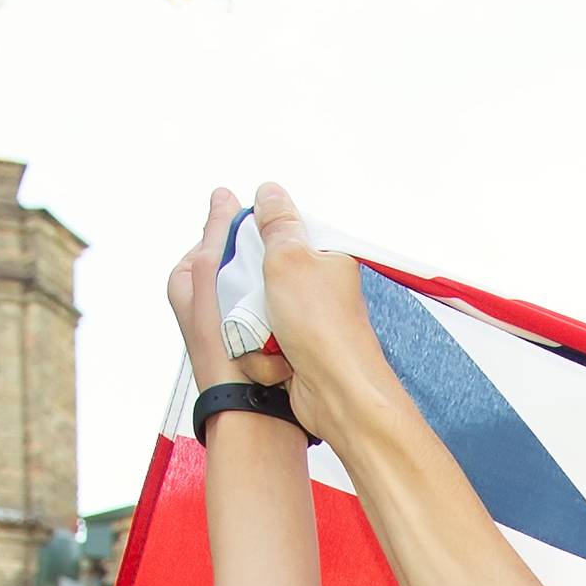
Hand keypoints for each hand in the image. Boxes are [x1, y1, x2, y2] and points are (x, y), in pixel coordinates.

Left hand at [162, 186, 290, 414]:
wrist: (251, 410)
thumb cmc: (223, 350)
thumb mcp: (210, 276)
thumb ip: (214, 234)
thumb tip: (221, 195)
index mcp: (186, 279)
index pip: (219, 233)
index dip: (244, 232)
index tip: (264, 240)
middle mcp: (206, 297)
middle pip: (242, 256)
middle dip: (261, 259)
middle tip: (275, 269)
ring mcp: (231, 316)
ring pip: (261, 280)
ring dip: (276, 283)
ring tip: (281, 294)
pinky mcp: (256, 333)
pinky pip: (275, 304)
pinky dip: (284, 305)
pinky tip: (290, 312)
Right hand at [245, 174, 381, 416]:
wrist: (336, 393)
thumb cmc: (325, 330)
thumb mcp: (290, 260)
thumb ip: (277, 224)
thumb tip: (269, 192)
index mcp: (326, 258)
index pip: (281, 235)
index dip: (257, 244)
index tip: (248, 255)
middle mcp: (319, 288)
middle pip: (261, 274)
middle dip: (251, 292)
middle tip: (261, 301)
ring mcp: (306, 321)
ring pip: (254, 311)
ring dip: (253, 327)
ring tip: (271, 336)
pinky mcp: (294, 350)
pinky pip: (259, 343)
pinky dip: (260, 353)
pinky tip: (274, 359)